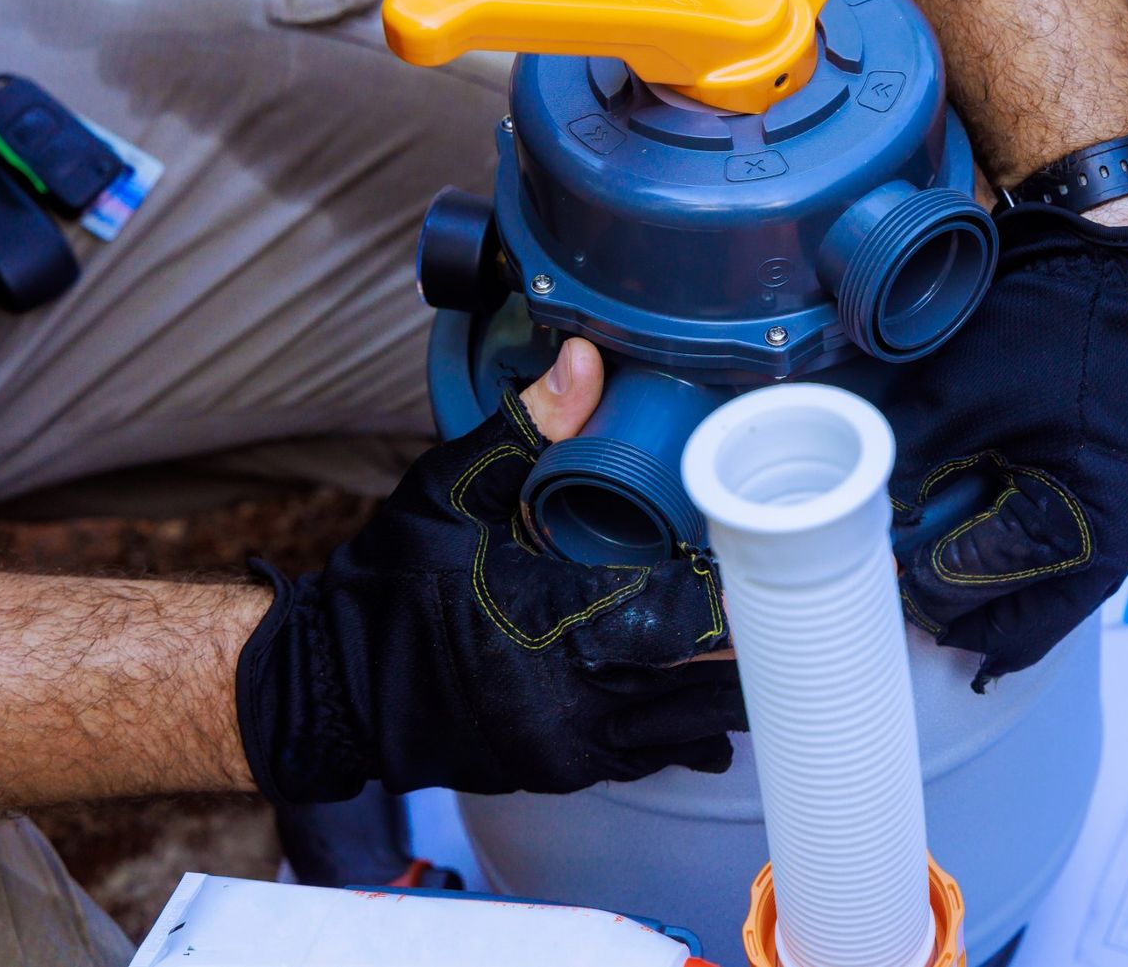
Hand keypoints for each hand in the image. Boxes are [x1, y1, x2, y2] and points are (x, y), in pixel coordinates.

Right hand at [236, 339, 743, 802]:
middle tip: (797, 605)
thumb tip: (586, 356)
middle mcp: (570, 694)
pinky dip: (684, 732)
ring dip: (727, 695)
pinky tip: (714, 703)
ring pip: (684, 730)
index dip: (732, 595)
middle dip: (749, 648)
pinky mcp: (561, 770)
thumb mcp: (455, 488)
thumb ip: (530, 424)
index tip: (771, 563)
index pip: (675, 612)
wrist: (329, 686)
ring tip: (777, 651)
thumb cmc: (394, 580)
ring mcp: (569, 743)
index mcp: (551, 618)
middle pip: (699, 682)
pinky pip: (646, 757)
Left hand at [883, 202, 1127, 688]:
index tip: (877, 579)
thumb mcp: (963, 388)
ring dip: (1005, 607)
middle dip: (969, 627)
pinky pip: (1083, 558)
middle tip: (910, 627)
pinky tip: (1001, 571)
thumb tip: (844, 489)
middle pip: (1034, 618)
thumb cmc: (1062, 320)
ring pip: (1063, 597)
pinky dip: (1037, 570)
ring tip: (950, 621)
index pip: (982, 584)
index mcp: (1089, 523)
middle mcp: (1125, 534)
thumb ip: (902, 449)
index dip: (919, 587)